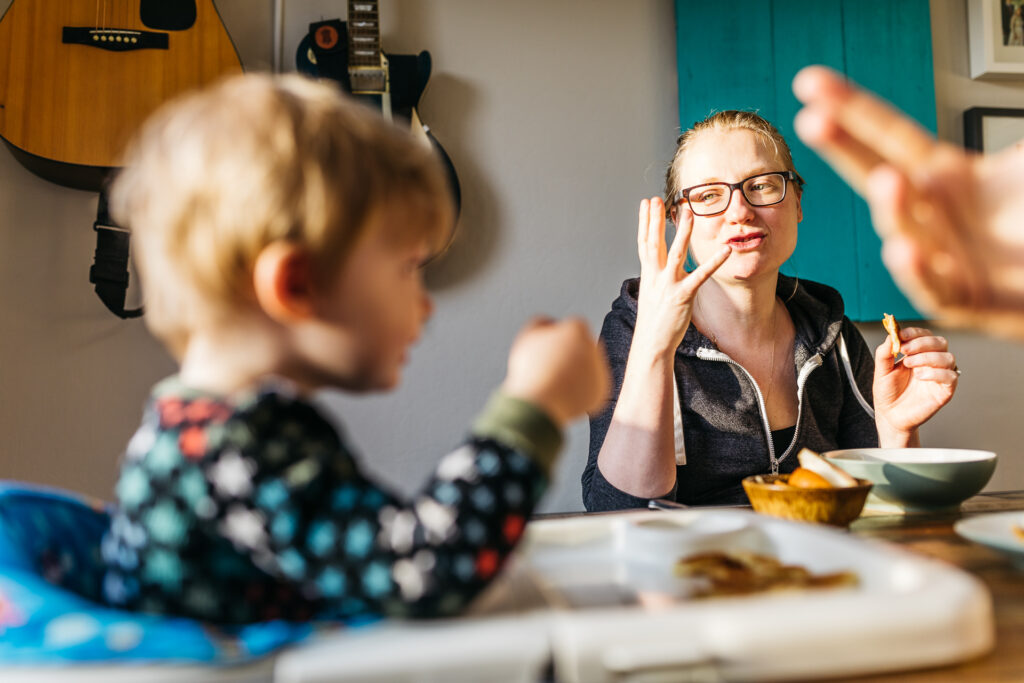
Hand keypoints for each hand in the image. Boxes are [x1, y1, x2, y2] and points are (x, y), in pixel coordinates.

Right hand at [502, 317, 609, 426]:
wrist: (540, 405)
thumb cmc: (531, 369)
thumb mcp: (528, 337)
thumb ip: (541, 323)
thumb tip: (551, 324)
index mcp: (578, 329)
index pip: (573, 328)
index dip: (559, 338)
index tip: (547, 350)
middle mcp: (595, 346)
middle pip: (583, 347)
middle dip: (571, 355)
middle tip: (551, 368)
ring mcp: (601, 370)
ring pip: (588, 368)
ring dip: (575, 374)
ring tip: (555, 384)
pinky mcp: (602, 391)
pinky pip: (590, 389)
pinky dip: (579, 392)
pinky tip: (563, 395)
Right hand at [632, 197, 730, 355]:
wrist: (651, 344)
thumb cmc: (654, 322)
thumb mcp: (651, 294)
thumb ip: (657, 277)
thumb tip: (660, 265)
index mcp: (648, 276)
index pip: (644, 243)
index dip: (645, 222)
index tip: (646, 203)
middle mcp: (655, 277)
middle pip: (654, 243)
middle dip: (656, 220)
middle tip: (659, 199)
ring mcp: (668, 286)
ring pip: (676, 253)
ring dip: (683, 232)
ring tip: (690, 213)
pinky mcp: (683, 296)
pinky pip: (700, 275)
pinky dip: (714, 261)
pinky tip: (726, 249)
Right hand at [793, 65, 1023, 338]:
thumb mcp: (1021, 166)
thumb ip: (1004, 145)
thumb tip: (1000, 113)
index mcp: (948, 176)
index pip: (888, 134)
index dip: (851, 107)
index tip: (811, 85)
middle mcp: (935, 214)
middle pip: (879, 174)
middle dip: (843, 148)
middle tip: (814, 123)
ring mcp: (943, 257)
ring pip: (905, 232)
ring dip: (892, 209)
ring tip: (887, 180)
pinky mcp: (963, 300)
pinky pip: (934, 288)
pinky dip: (917, 273)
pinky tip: (905, 251)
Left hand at [871, 326, 957, 446]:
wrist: (890, 415)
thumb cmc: (888, 392)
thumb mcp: (882, 370)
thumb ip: (885, 352)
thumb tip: (891, 334)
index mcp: (918, 353)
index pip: (924, 335)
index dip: (915, 332)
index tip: (901, 335)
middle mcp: (932, 362)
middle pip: (940, 342)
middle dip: (922, 343)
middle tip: (905, 350)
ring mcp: (940, 375)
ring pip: (948, 357)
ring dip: (928, 357)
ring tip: (909, 365)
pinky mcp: (945, 390)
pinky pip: (951, 376)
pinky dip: (936, 373)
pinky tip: (920, 376)